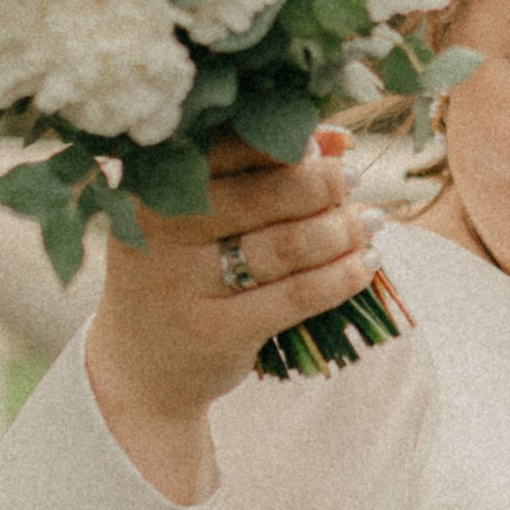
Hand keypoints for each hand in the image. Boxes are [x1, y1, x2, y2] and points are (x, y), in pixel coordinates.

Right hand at [84, 128, 386, 499]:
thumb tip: (337, 139)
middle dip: (323, 184)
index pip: (230, 147)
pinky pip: (297, 296)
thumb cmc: (182, 275)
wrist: (140, 370)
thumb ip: (258, 174)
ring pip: (286, 245)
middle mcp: (160, 231)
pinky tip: (365, 265)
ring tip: (369, 222)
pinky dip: (341, 277)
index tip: (330, 145)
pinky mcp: (216, 331)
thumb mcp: (200, 221)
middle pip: (265, 193)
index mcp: (152, 188)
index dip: (289, 141)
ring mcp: (185, 284)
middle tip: (353, 179)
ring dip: (341, 230)